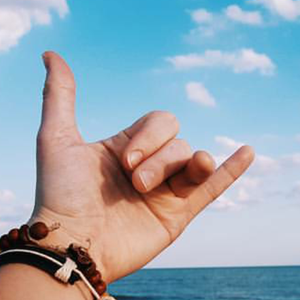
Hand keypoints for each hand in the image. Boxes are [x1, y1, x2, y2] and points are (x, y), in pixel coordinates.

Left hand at [29, 51, 253, 282]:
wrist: (70, 245)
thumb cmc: (59, 195)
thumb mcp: (56, 138)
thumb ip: (60, 96)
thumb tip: (51, 54)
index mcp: (126, 150)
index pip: (160, 123)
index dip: (149, 135)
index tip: (123, 162)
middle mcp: (149, 169)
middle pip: (178, 143)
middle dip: (160, 158)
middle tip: (134, 182)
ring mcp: (165, 194)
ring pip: (194, 161)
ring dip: (184, 167)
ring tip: (157, 187)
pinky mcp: (177, 217)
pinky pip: (213, 188)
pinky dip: (232, 170)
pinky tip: (248, 151)